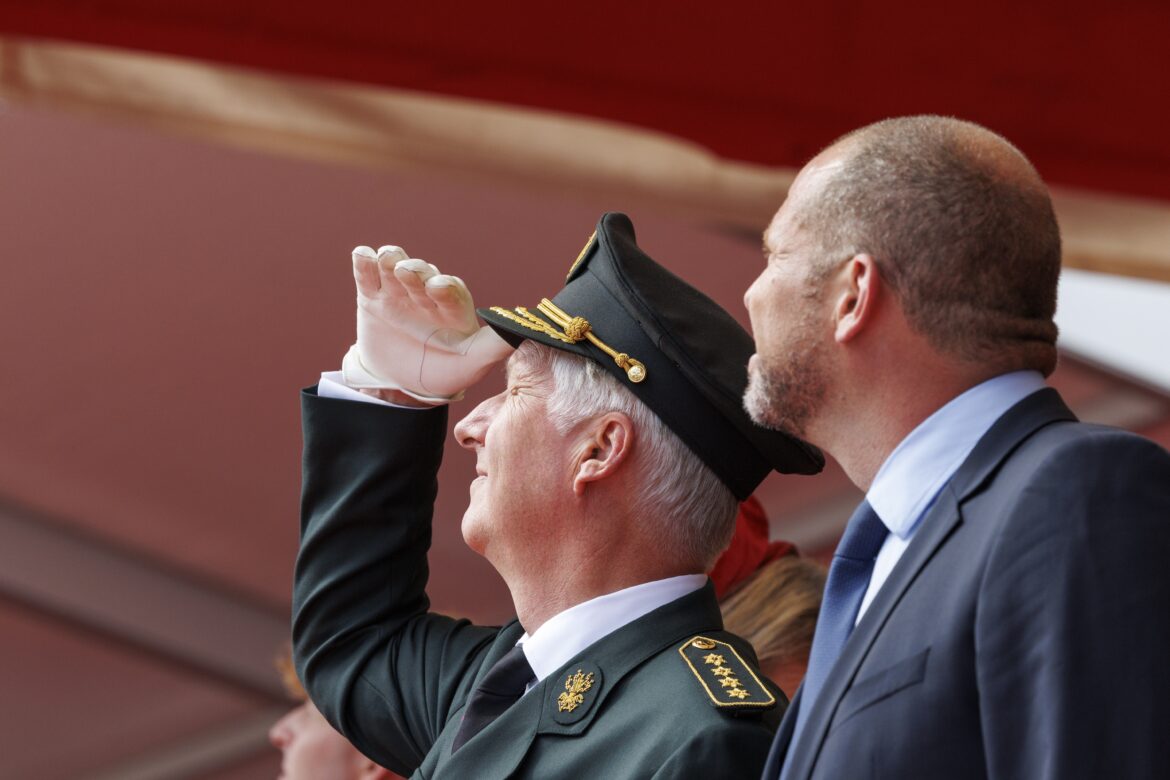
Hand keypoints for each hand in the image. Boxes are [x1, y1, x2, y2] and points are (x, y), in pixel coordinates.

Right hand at [343, 245, 513, 402]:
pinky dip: (364, 262)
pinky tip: (362, 256)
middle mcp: (426, 292)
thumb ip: (495, 345)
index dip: (444, 286)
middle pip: (420, 273)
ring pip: (394, 266)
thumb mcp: (472, 363)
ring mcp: (398, 291)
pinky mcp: (372, 295)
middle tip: (406, 273)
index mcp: (453, 305)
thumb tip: (524, 330)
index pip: (450, 289)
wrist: (402, 384)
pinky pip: (367, 274)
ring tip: (385, 261)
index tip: (438, 287)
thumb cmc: (445, 370)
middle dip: (415, 271)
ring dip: (391, 259)